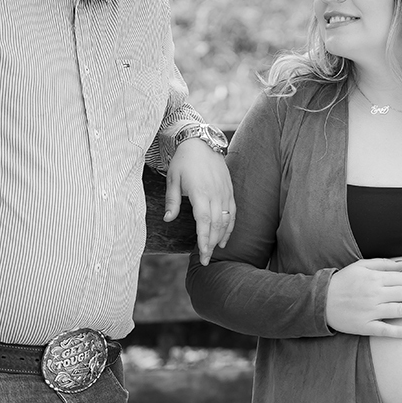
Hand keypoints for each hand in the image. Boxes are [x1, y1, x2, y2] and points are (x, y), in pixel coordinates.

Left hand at [164, 138, 234, 264]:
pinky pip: (233, 211)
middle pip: (216, 225)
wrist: (200, 141)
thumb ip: (172, 200)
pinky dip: (230, 226)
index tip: (202, 254)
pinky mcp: (229, 189)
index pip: (204, 222)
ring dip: (221, 237)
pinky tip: (225, 237)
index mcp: (200, 192)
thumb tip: (168, 219)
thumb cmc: (183, 161)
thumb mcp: (172, 179)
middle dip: (211, 244)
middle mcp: (215, 193)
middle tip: (205, 260)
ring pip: (226, 220)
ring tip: (214, 251)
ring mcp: (225, 192)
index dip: (204, 239)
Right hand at [325, 258, 401, 337]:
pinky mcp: (364, 326)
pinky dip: (398, 332)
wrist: (320, 300)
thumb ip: (383, 264)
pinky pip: (384, 330)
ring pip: (398, 310)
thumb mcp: (361, 266)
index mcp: (374, 279)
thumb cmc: (343, 281)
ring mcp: (370, 311)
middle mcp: (374, 294)